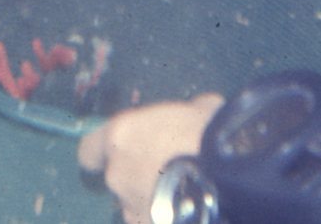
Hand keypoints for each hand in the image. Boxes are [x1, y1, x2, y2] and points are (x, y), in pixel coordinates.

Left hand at [77, 94, 224, 223]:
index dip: (106, 152)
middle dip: (139, 178)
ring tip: (186, 194)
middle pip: (118, 179)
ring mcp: (132, 208)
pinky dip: (168, 216)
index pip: (90, 150)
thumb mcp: (200, 108)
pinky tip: (191, 209)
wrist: (230, 179)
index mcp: (119, 136)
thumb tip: (197, 111)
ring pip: (136, 206)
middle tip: (172, 172)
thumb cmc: (211, 134)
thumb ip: (184, 113)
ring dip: (153, 200)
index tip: (126, 151)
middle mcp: (117, 175)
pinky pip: (154, 221)